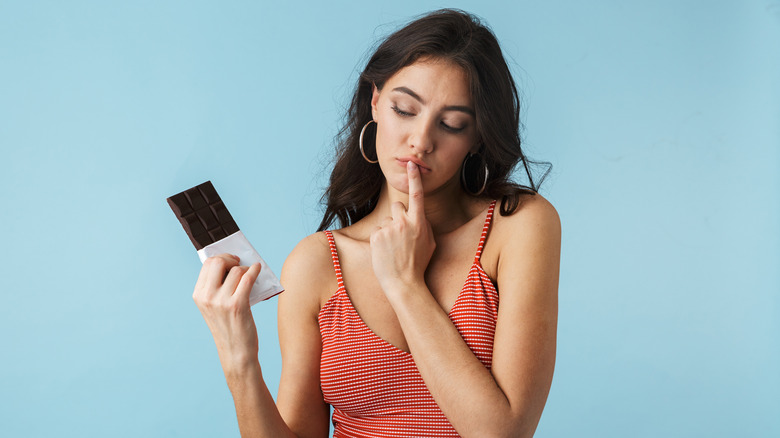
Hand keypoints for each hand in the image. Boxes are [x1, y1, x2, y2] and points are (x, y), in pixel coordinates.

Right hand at [192, 254, 262, 373]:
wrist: (236, 352)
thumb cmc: (228, 327)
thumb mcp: (214, 307)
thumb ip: (217, 288)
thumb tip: (231, 264)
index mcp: (199, 296)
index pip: (207, 264)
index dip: (221, 258)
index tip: (231, 260)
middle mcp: (207, 297)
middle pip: (218, 262)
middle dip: (231, 258)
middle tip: (239, 263)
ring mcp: (221, 301)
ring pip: (236, 270)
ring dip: (245, 269)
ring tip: (249, 274)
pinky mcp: (237, 305)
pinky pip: (247, 278)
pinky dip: (255, 270)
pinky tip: (258, 269)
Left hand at [369, 161, 435, 295]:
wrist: (404, 283)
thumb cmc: (418, 265)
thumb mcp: (429, 243)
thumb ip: (424, 225)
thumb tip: (418, 216)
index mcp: (419, 223)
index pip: (417, 195)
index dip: (414, 179)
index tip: (411, 164)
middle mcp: (404, 223)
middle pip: (397, 207)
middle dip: (397, 216)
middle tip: (400, 235)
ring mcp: (389, 229)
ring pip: (386, 221)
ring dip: (388, 231)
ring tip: (393, 249)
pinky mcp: (376, 237)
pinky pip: (377, 231)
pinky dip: (379, 240)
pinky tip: (385, 253)